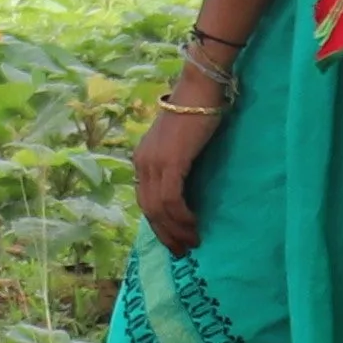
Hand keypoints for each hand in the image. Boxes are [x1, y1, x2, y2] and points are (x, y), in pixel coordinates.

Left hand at [133, 88, 221, 250]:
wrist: (199, 92)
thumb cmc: (196, 116)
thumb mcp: (181, 147)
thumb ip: (177, 167)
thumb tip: (186, 194)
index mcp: (142, 160)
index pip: (144, 200)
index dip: (157, 224)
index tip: (172, 240)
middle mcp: (142, 163)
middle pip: (148, 209)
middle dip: (165, 233)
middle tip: (182, 251)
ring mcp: (153, 162)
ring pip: (158, 208)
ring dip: (175, 229)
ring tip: (191, 242)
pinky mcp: (170, 162)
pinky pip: (170, 199)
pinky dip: (181, 216)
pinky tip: (193, 225)